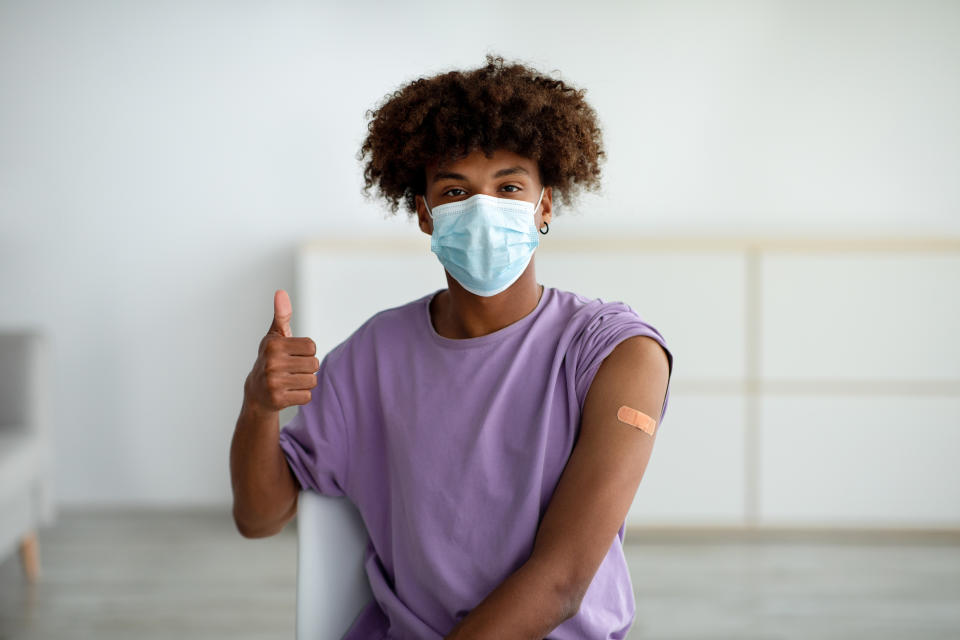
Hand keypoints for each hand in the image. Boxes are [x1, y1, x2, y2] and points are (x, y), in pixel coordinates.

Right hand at [243, 289, 318, 413]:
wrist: (256, 393)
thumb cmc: (271, 359)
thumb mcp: (275, 336)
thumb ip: (281, 315)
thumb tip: (281, 292)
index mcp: (273, 344)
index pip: (311, 346)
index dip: (306, 351)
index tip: (292, 354)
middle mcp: (271, 362)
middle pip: (314, 364)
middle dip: (307, 367)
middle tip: (292, 369)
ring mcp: (273, 382)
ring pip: (312, 381)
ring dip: (306, 382)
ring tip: (290, 380)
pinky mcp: (278, 400)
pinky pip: (307, 396)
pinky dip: (302, 396)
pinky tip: (288, 392)